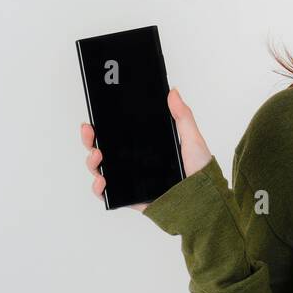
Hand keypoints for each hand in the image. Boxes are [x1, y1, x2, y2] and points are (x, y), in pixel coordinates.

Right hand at [80, 88, 213, 211]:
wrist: (203, 200)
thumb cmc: (199, 171)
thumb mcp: (192, 139)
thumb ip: (182, 116)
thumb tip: (173, 92)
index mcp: (145, 147)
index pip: (117, 135)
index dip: (101, 127)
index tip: (93, 119)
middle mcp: (134, 163)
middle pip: (103, 150)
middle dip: (90, 140)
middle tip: (89, 132)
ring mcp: (129, 180)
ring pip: (100, 170)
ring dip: (92, 162)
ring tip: (98, 156)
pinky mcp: (130, 197)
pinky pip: (107, 195)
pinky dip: (98, 189)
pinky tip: (102, 181)